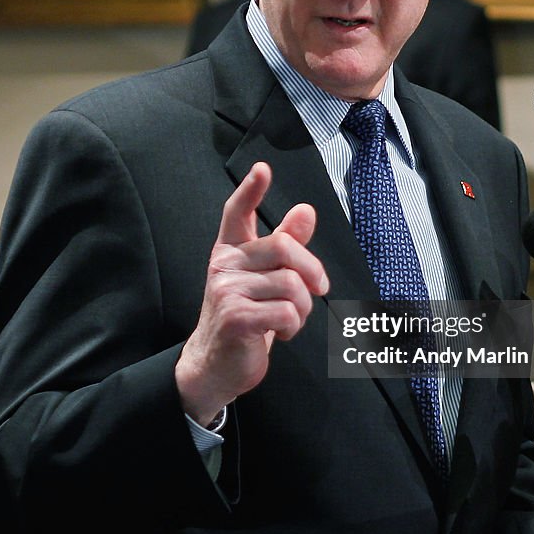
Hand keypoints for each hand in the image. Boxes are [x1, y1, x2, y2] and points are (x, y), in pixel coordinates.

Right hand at [175, 162, 329, 425]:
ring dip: (304, 307)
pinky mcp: (235, 317)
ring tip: (291, 318)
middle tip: (317, 290)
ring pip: (292, 284)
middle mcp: (225, 265)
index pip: (237, 212)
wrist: (216, 364)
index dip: (251, 190)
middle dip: (312, 272)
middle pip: (285, 248)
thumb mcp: (264, 279)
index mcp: (230, 251)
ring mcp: (226, 290)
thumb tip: (305, 211)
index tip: (262, 170)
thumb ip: (285, 245)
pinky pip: (286, 311)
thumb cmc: (244, 317)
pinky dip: (294, 325)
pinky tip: (282, 332)